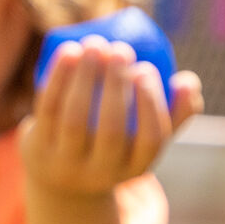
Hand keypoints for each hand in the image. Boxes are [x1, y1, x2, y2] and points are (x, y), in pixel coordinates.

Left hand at [19, 36, 203, 195]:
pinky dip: (58, 78)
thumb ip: (176, 111)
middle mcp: (100, 171)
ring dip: (85, 78)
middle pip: (110, 130)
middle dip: (116, 86)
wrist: (60, 180)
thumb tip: (187, 80)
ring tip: (96, 44)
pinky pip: (47, 110)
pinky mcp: (38, 147)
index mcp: (135, 167)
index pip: (150, 140)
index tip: (146, 69)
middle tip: (120, 49)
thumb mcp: (146, 139)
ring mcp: (66, 162)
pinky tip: (69, 51)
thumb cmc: (116, 147)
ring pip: (75, 119)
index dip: (150, 105)